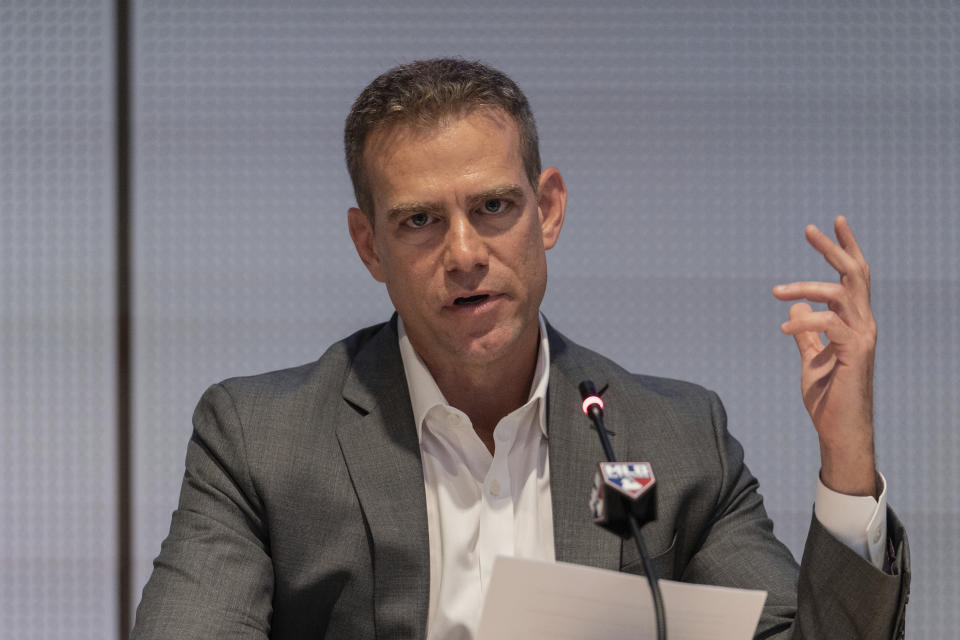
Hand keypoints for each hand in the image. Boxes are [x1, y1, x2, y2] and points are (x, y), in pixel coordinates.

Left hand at [773, 216, 878, 496]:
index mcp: (854, 322)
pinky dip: (805, 322)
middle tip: (809, 229)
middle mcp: (864, 324)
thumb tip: (795, 307)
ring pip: (840, 293)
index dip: (844, 248)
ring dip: (806, 286)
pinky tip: (784, 329)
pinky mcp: (855, 353)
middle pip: (854, 274)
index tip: (831, 223)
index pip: (853, 277)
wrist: (839, 431)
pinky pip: (830, 324)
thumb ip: (805, 332)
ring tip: (777, 292)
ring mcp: (863, 337)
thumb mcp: (811, 358)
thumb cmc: (828, 397)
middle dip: (832, 248)